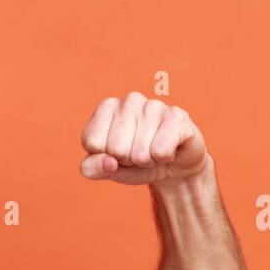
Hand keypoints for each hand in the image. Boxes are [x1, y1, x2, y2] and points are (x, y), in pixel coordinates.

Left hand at [80, 92, 208, 187]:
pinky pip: (161, 151)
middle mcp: (130, 100)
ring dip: (146, 161)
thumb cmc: (134, 164)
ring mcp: (155, 105)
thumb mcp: (107, 169)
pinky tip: (169, 148)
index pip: (93, 142)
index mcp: (107, 107)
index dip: (105, 157)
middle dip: (127, 160)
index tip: (116, 153)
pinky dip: (164, 158)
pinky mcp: (177, 116)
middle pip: (116, 149)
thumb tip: (108, 162)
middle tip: (138, 153)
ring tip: (153, 151)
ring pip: (140, 153)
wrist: (171, 167)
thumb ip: (92, 168)